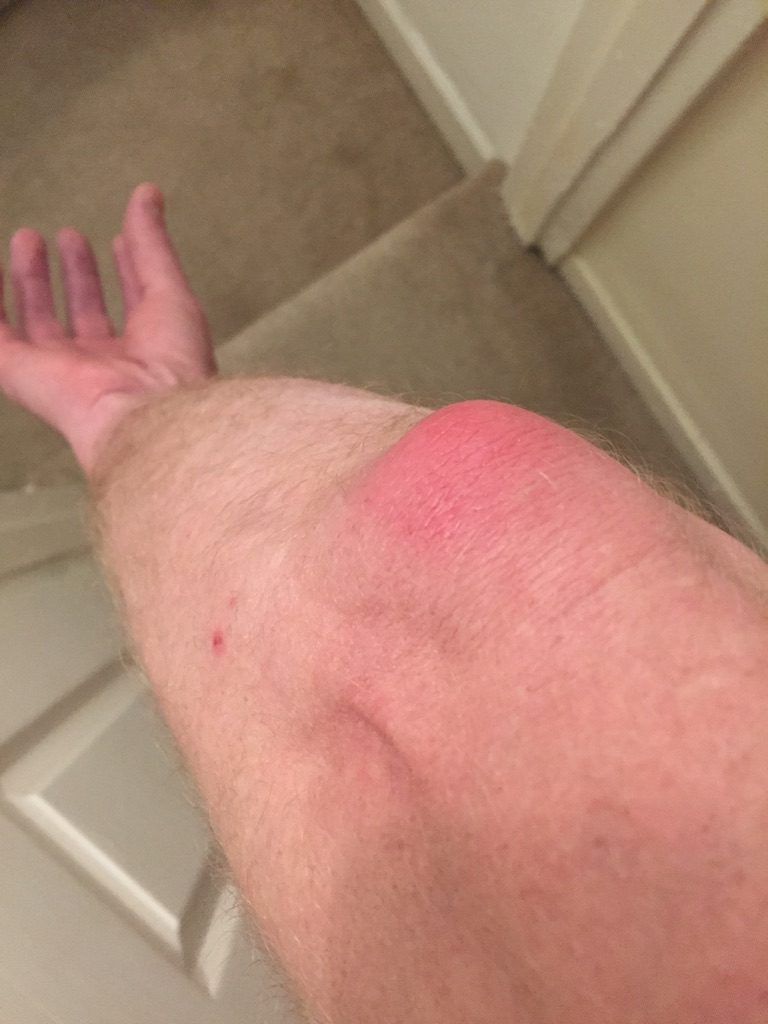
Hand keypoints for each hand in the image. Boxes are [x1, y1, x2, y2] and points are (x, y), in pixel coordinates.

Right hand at [0, 183, 215, 475]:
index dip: (125, 272)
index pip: (130, 306)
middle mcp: (101, 366)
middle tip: (70, 237)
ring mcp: (59, 372)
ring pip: (37, 323)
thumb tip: (148, 192)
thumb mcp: (169, 291)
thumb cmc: (170, 361)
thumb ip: (153, 244)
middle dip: (75, 275)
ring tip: (28, 238)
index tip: (119, 240)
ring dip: (32, 282)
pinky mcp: (21, 376)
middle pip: (82, 315)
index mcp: (141, 353)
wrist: (144, 412)